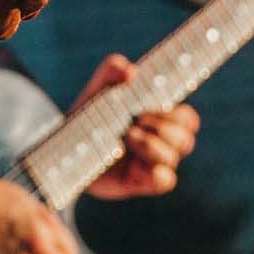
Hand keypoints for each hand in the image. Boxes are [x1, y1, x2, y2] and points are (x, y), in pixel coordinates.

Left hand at [70, 54, 197, 197]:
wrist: (67, 148)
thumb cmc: (89, 116)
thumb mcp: (97, 90)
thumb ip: (112, 71)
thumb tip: (131, 72)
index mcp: (158, 120)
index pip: (187, 119)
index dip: (180, 115)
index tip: (159, 105)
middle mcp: (160, 143)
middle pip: (186, 138)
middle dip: (165, 127)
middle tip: (139, 120)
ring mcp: (151, 164)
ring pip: (174, 158)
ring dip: (152, 145)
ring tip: (128, 136)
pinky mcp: (141, 182)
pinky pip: (165, 181)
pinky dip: (154, 172)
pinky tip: (134, 165)